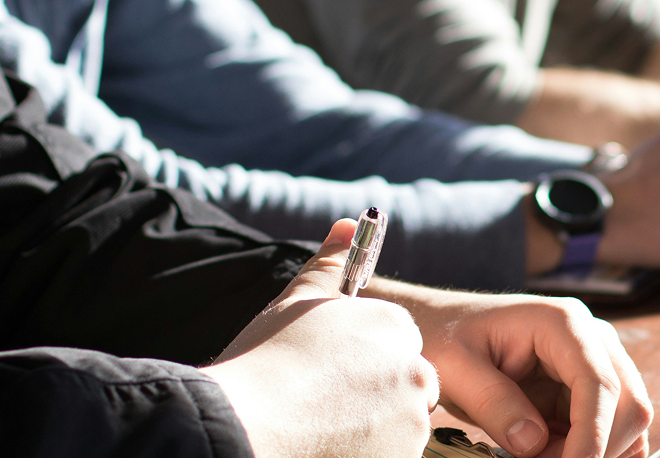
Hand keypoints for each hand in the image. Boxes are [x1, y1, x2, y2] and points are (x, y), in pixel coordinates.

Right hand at [203, 220, 438, 457]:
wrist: (245, 428)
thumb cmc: (265, 363)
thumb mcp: (296, 303)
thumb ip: (329, 266)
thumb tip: (347, 224)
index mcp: (395, 329)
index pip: (397, 346)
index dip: (361, 363)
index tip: (329, 376)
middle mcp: (415, 373)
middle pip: (404, 388)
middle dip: (372, 398)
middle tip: (321, 406)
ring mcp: (411, 424)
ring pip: (397, 427)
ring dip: (368, 430)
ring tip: (316, 430)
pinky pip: (389, 454)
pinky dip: (363, 453)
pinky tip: (322, 450)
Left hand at [365, 286, 652, 457]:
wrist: (441, 326)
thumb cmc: (445, 337)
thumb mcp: (454, 368)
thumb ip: (494, 403)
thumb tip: (534, 443)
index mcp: (563, 323)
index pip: (600, 383)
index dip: (592, 435)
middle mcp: (593, 340)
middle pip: (629, 406)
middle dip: (595, 448)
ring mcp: (597, 364)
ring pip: (627, 423)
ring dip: (592, 452)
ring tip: (535, 455)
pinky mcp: (589, 390)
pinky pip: (610, 430)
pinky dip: (589, 451)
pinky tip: (549, 453)